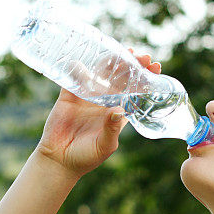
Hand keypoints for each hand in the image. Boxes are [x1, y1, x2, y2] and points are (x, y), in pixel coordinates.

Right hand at [34, 49, 161, 177]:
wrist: (59, 161)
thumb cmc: (86, 157)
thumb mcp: (104, 145)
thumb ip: (111, 129)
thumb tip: (118, 111)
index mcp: (118, 112)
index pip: (134, 91)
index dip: (144, 78)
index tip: (154, 67)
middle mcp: (104, 101)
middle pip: (120, 78)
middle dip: (130, 65)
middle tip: (140, 56)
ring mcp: (87, 96)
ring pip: (100, 73)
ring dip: (109, 62)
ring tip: (119, 52)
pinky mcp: (69, 96)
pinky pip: (74, 78)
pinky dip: (77, 69)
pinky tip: (82, 62)